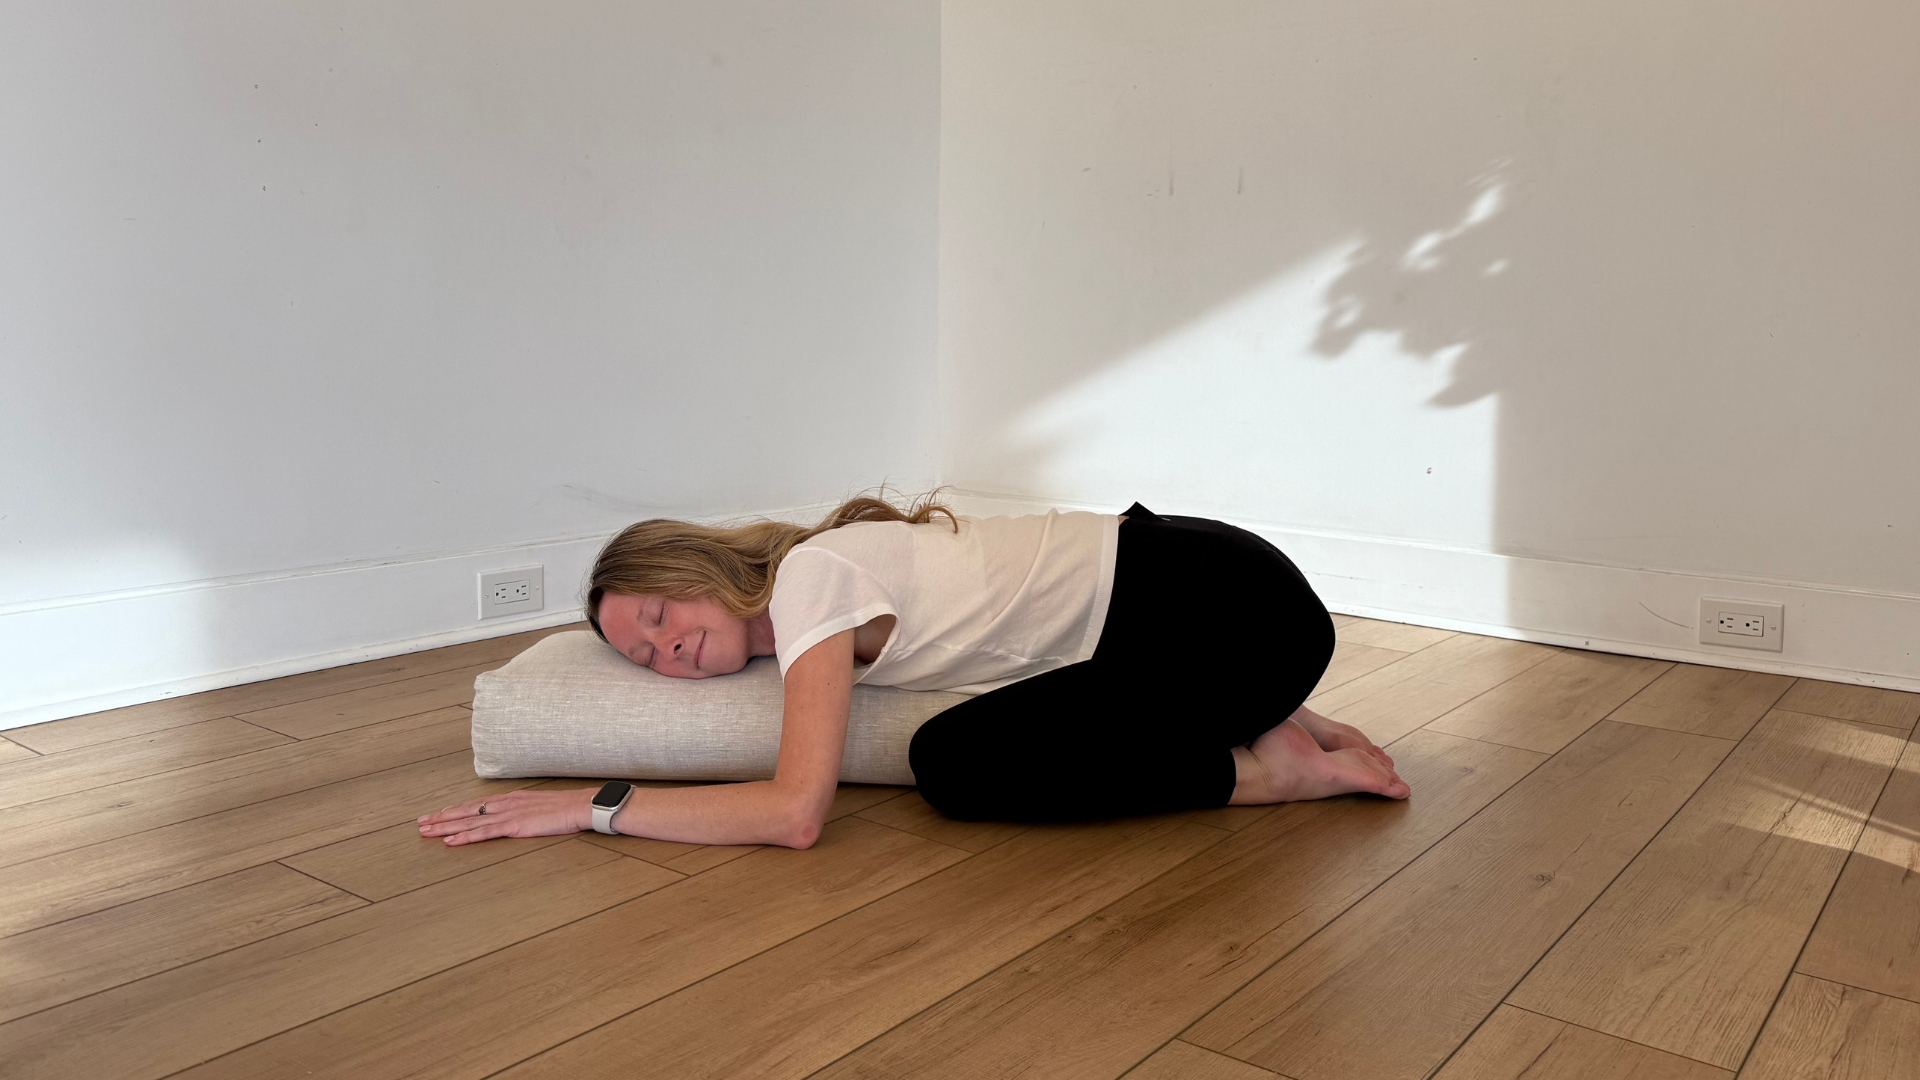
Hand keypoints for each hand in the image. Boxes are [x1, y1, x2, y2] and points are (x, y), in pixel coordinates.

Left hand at [418, 788, 596, 845]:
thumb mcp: (541, 807)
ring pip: (469, 821)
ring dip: (446, 827)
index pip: (476, 804)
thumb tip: (517, 818)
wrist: (582, 806)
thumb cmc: (566, 808)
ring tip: (426, 832)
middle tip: (420, 823)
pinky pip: (485, 833)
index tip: (437, 814)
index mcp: (511, 798)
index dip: (455, 809)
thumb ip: (525, 811)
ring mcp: (509, 814)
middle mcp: (505, 803)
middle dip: (442, 817)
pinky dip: (465, 837)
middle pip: (466, 810)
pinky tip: (450, 841)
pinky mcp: (515, 826)